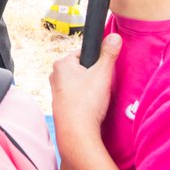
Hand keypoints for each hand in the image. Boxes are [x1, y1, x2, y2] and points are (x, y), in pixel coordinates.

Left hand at [49, 33, 121, 168]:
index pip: (83, 52)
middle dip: (94, 75)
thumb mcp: (102, 73)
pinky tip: (93, 107)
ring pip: (80, 83)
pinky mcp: (61, 105)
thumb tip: (115, 37)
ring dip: (91, 88)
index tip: (104, 70)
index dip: (97, 60)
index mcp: (61, 64)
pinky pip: (78, 96)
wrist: (77, 132)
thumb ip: (109, 53)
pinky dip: (86, 100)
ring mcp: (57, 91)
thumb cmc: (86, 102)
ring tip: (97, 98)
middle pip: (82, 68)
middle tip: (102, 85)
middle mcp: (55, 76)